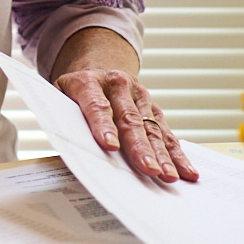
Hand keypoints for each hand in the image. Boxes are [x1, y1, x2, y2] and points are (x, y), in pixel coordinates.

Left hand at [57, 65, 196, 184]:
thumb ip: (63, 121)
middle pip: (129, 119)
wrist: (95, 67)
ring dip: (162, 154)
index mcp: (88, 82)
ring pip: (151, 127)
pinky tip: (185, 169)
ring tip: (169, 176)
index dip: (103, 126)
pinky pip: (165, 132)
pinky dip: (176, 153)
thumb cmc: (73, 94)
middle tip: (149, 169)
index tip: (109, 146)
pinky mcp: (152, 108)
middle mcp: (117, 85)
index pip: (97, 105)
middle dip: (140, 147)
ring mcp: (139, 95)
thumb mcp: (58, 99)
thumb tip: (71, 154)